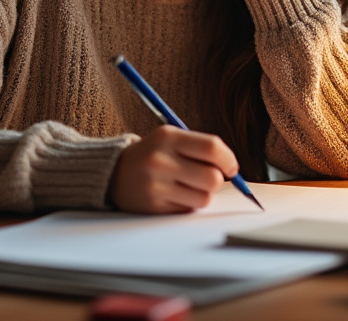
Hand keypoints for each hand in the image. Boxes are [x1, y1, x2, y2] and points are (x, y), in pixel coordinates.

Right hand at [108, 125, 240, 213]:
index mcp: (168, 137)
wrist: (114, 173)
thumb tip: (233, 169)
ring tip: (190, 186)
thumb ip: (201, 148)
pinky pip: (188, 210)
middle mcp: (161, 160)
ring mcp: (156, 185)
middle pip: (212, 178)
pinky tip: (175, 195)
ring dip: (204, 194)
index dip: (229, 160)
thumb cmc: (153, 154)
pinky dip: (189, 204)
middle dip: (217, 180)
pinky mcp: (154, 206)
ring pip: (204, 198)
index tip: (231, 167)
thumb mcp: (172, 139)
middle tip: (208, 177)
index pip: (212, 148)